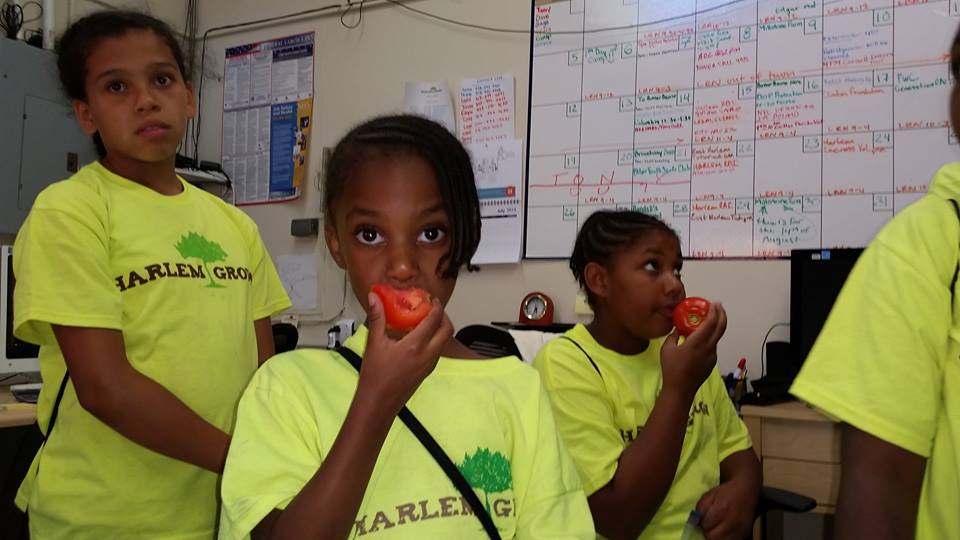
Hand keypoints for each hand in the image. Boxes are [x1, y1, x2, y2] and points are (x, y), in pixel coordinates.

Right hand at [356, 292, 453, 412]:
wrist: (378, 403)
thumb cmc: (375, 377)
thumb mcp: (374, 343)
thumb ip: (377, 317)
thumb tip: (375, 298)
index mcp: (416, 345)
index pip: (434, 320)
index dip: (436, 306)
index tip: (431, 299)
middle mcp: (428, 355)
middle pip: (447, 330)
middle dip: (443, 317)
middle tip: (432, 309)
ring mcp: (429, 365)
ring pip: (444, 342)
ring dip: (440, 329)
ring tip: (425, 322)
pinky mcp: (426, 372)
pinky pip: (437, 352)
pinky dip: (434, 341)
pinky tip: (418, 339)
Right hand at [660, 301, 726, 398]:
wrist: (680, 389)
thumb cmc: (671, 369)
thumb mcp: (667, 349)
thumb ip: (673, 336)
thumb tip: (677, 329)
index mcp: (697, 342)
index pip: (711, 323)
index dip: (714, 311)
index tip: (714, 303)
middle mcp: (708, 348)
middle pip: (721, 328)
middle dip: (722, 315)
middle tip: (719, 306)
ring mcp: (712, 356)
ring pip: (717, 337)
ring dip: (716, 327)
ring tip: (709, 321)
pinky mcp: (712, 362)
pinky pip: (713, 346)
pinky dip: (711, 338)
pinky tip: (702, 338)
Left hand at [696, 480, 756, 539]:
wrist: (746, 491)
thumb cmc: (726, 492)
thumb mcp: (710, 494)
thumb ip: (700, 508)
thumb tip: (695, 522)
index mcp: (721, 509)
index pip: (705, 525)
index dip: (701, 524)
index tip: (702, 521)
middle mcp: (731, 521)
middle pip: (713, 537)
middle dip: (708, 533)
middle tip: (708, 527)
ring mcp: (739, 529)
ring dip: (716, 538)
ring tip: (715, 530)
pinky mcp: (744, 533)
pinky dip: (725, 538)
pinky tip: (723, 532)